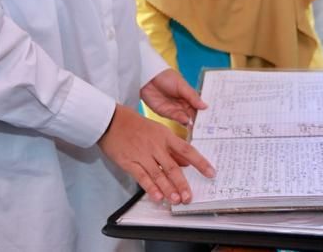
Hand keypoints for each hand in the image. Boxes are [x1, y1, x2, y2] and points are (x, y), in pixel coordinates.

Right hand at [99, 104, 215, 204]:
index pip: (187, 150)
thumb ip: (173, 147)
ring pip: (158, 174)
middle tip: (189, 197)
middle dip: (182, 184)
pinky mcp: (129, 162)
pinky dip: (150, 188)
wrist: (112, 121)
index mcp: (165, 136)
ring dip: (168, 189)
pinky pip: (142, 177)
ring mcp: (142, 154)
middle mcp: (156, 146)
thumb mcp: (158, 131)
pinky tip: (158, 197)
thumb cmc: (137, 126)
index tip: (211, 172)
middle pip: (173, 167)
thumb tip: (187, 162)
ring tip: (176, 200)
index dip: (200, 162)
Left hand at [141, 69, 206, 126]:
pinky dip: (181, 120)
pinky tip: (187, 121)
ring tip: (198, 125)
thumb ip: (192, 96)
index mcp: (188, 95)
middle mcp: (182, 103)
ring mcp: (174, 108)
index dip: (205, 112)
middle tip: (207, 126)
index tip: (213, 118)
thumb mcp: (181, 85)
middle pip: (193, 114)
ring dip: (191, 122)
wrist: (147, 77)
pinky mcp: (165, 112)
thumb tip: (205, 106)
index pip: (198, 105)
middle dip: (199, 120)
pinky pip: (175, 118)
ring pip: (185, 118)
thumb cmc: (166, 76)